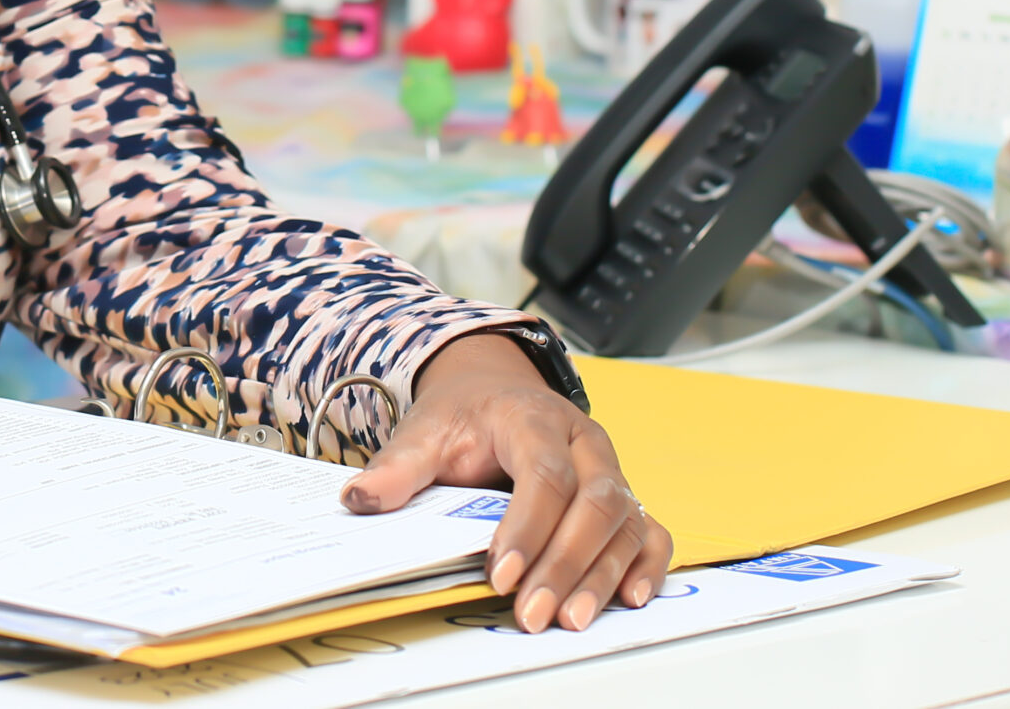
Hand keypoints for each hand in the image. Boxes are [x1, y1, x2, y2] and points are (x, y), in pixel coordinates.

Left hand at [341, 332, 669, 634]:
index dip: (526, 527)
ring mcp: (609, 468)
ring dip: (602, 575)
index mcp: (533, 418)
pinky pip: (649, 528)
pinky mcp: (623, 495)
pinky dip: (647, 563)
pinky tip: (632, 597)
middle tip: (535, 614)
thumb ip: (398, 466)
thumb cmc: (465, 417)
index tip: (501, 574)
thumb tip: (360, 499)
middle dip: (565, 563)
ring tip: (572, 619)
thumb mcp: (424, 430)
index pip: (542, 474)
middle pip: (592, 502)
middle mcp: (582, 441)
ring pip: (624, 521)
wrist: (492, 391)